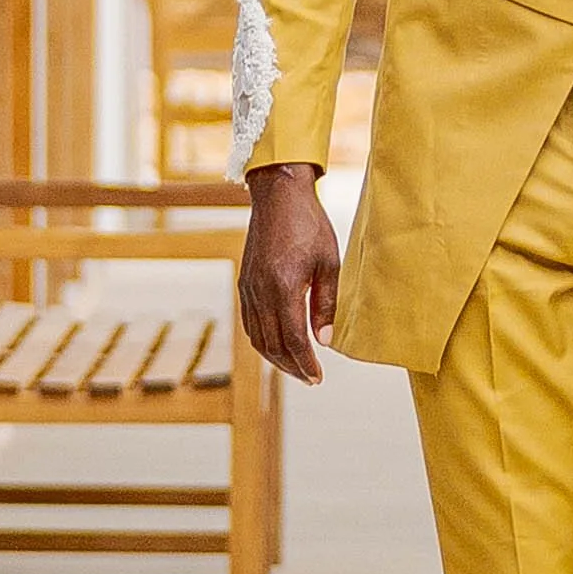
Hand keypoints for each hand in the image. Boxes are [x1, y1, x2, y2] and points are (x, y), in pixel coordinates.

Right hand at [238, 162, 339, 385]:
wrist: (278, 195)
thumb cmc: (308, 224)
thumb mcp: (329, 263)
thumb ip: (326, 304)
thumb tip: (325, 340)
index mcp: (284, 287)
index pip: (294, 339)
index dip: (306, 363)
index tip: (318, 378)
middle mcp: (261, 292)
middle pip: (273, 345)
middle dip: (292, 367)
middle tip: (310, 378)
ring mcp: (248, 288)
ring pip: (258, 337)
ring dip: (276, 358)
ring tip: (296, 367)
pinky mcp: (244, 282)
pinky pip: (249, 322)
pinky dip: (262, 340)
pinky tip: (277, 344)